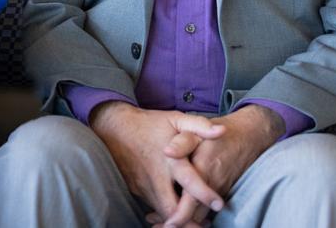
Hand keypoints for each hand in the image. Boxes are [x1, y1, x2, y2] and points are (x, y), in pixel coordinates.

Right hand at [90, 102, 226, 225]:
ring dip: (178, 220)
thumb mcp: (175, 119)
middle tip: (205, 225)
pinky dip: (165, 213)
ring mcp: (143, 185)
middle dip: (188, 222)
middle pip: (172, 209)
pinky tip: (177, 214)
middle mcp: (156, 176)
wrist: (113, 126)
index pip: (188, 181)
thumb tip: (222, 131)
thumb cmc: (149, 123)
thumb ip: (199, 126)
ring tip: (196, 223)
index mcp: (170, 159)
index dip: (204, 195)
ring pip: (162, 211)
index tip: (219, 205)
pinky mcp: (135, 189)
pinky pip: (153, 206)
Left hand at [155, 105, 283, 226]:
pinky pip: (207, 210)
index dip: (178, 217)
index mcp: (204, 172)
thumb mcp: (197, 130)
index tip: (165, 224)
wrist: (248, 136)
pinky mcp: (221, 192)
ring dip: (185, 221)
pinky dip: (193, 216)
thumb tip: (166, 151)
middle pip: (196, 215)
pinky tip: (179, 215)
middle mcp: (213, 186)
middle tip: (156, 226)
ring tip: (161, 223)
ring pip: (202, 216)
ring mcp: (219, 191)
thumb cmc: (218, 132)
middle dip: (178, 224)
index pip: (191, 202)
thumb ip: (182, 142)